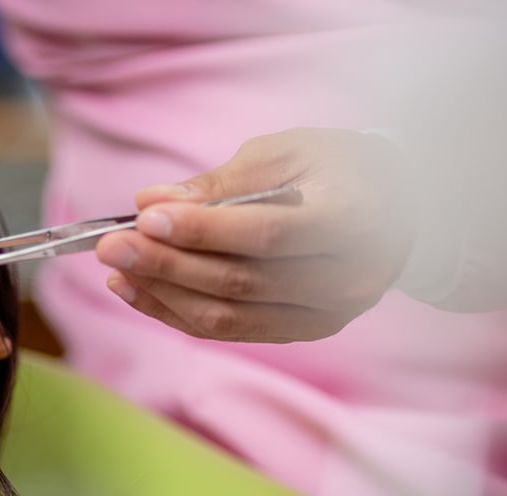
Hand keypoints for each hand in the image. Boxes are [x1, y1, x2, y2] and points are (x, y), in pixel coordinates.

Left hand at [96, 128, 417, 341]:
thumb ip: (221, 183)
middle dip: (167, 265)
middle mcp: (347, 279)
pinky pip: (231, 330)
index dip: (202, 230)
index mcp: (353, 220)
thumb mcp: (287, 153)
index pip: (267, 234)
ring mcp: (328, 314)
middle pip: (242, 282)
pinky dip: (178, 313)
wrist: (397, 206)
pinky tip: (137, 290)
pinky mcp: (304, 330)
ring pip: (230, 316)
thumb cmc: (337, 167)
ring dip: (164, 294)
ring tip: (114, 270)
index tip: (144, 218)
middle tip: (109, 246)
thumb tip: (151, 202)